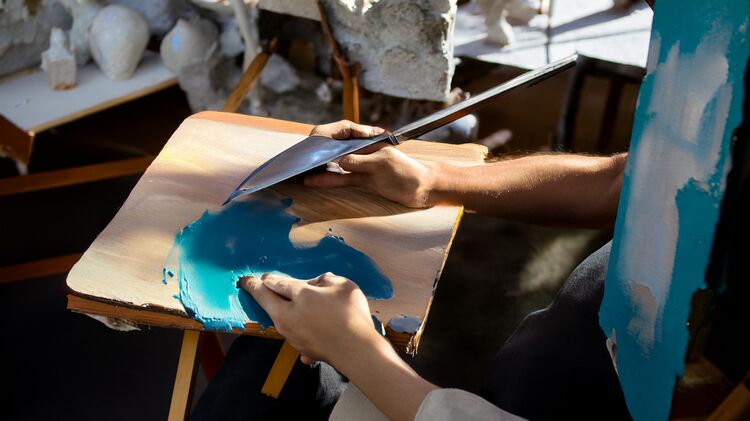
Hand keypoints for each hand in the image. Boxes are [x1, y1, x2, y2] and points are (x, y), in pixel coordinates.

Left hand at [238, 272, 383, 366]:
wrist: (356, 350)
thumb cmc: (350, 313)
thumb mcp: (341, 285)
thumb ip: (324, 281)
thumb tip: (315, 284)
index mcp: (299, 295)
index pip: (278, 283)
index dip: (269, 278)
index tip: (262, 276)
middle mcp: (288, 315)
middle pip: (267, 300)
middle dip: (255, 290)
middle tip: (247, 283)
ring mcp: (292, 335)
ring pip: (277, 318)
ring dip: (275, 309)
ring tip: (275, 303)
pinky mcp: (300, 348)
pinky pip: (293, 334)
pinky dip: (294, 328)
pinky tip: (303, 328)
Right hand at [305, 120, 438, 207]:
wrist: (425, 189)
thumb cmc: (409, 172)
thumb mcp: (383, 164)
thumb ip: (360, 161)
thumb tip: (338, 160)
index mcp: (370, 143)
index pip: (345, 137)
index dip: (329, 141)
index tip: (314, 147)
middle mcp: (365, 152)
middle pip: (338, 151)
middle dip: (320, 155)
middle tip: (301, 161)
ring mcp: (364, 167)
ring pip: (338, 167)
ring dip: (322, 171)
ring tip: (302, 175)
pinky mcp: (365, 182)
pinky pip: (344, 180)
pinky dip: (330, 181)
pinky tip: (315, 183)